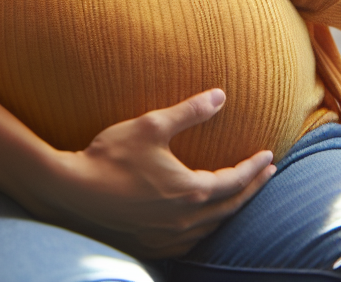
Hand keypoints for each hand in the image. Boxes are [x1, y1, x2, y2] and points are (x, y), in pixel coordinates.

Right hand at [0, 72, 273, 260]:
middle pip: (230, 207)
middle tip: (268, 173)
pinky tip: (205, 218)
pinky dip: (208, 226)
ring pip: (212, 226)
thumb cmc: (111, 155)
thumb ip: (190, 110)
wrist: (70, 192)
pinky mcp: (150, 245)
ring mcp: (167, 237)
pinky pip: (192, 239)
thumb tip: (221, 95)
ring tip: (241, 194)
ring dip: (231, 209)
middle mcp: (184, 221)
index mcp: (189, 192)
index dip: (255, 168)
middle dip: (252, 189)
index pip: (235, 182)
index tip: (270, 155)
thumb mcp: (152, 125)